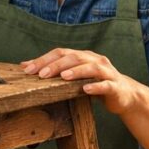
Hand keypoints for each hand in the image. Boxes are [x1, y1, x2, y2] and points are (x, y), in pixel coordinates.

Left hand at [23, 49, 143, 114]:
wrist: (124, 95)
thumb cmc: (94, 84)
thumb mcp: (73, 76)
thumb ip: (54, 70)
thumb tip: (25, 65)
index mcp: (83, 56)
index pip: (61, 53)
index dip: (44, 60)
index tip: (27, 69)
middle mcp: (95, 60)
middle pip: (74, 57)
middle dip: (56, 65)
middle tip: (41, 74)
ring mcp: (107, 72)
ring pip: (92, 68)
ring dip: (76, 71)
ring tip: (63, 77)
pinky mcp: (115, 86)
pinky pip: (106, 85)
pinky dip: (95, 86)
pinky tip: (85, 89)